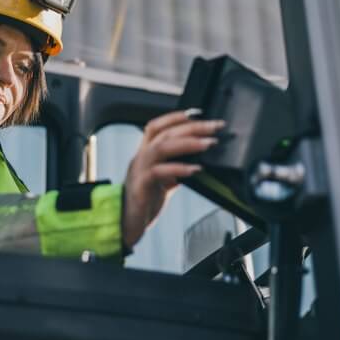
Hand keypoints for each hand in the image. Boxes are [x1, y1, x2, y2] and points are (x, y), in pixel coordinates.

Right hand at [121, 110, 224, 248]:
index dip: (176, 117)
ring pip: (161, 147)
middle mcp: (140, 158)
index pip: (156, 126)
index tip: (199, 113)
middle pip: (164, 133)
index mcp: (145, 154)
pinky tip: (195, 169)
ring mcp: (139, 171)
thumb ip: (176, 171)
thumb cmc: (144, 203)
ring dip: (188, 143)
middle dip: (192, 127)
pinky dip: (178, 168)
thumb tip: (199, 163)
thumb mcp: (163, 183)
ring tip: (208, 144)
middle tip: (215, 127)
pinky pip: (158, 172)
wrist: (124, 226)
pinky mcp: (140, 187)